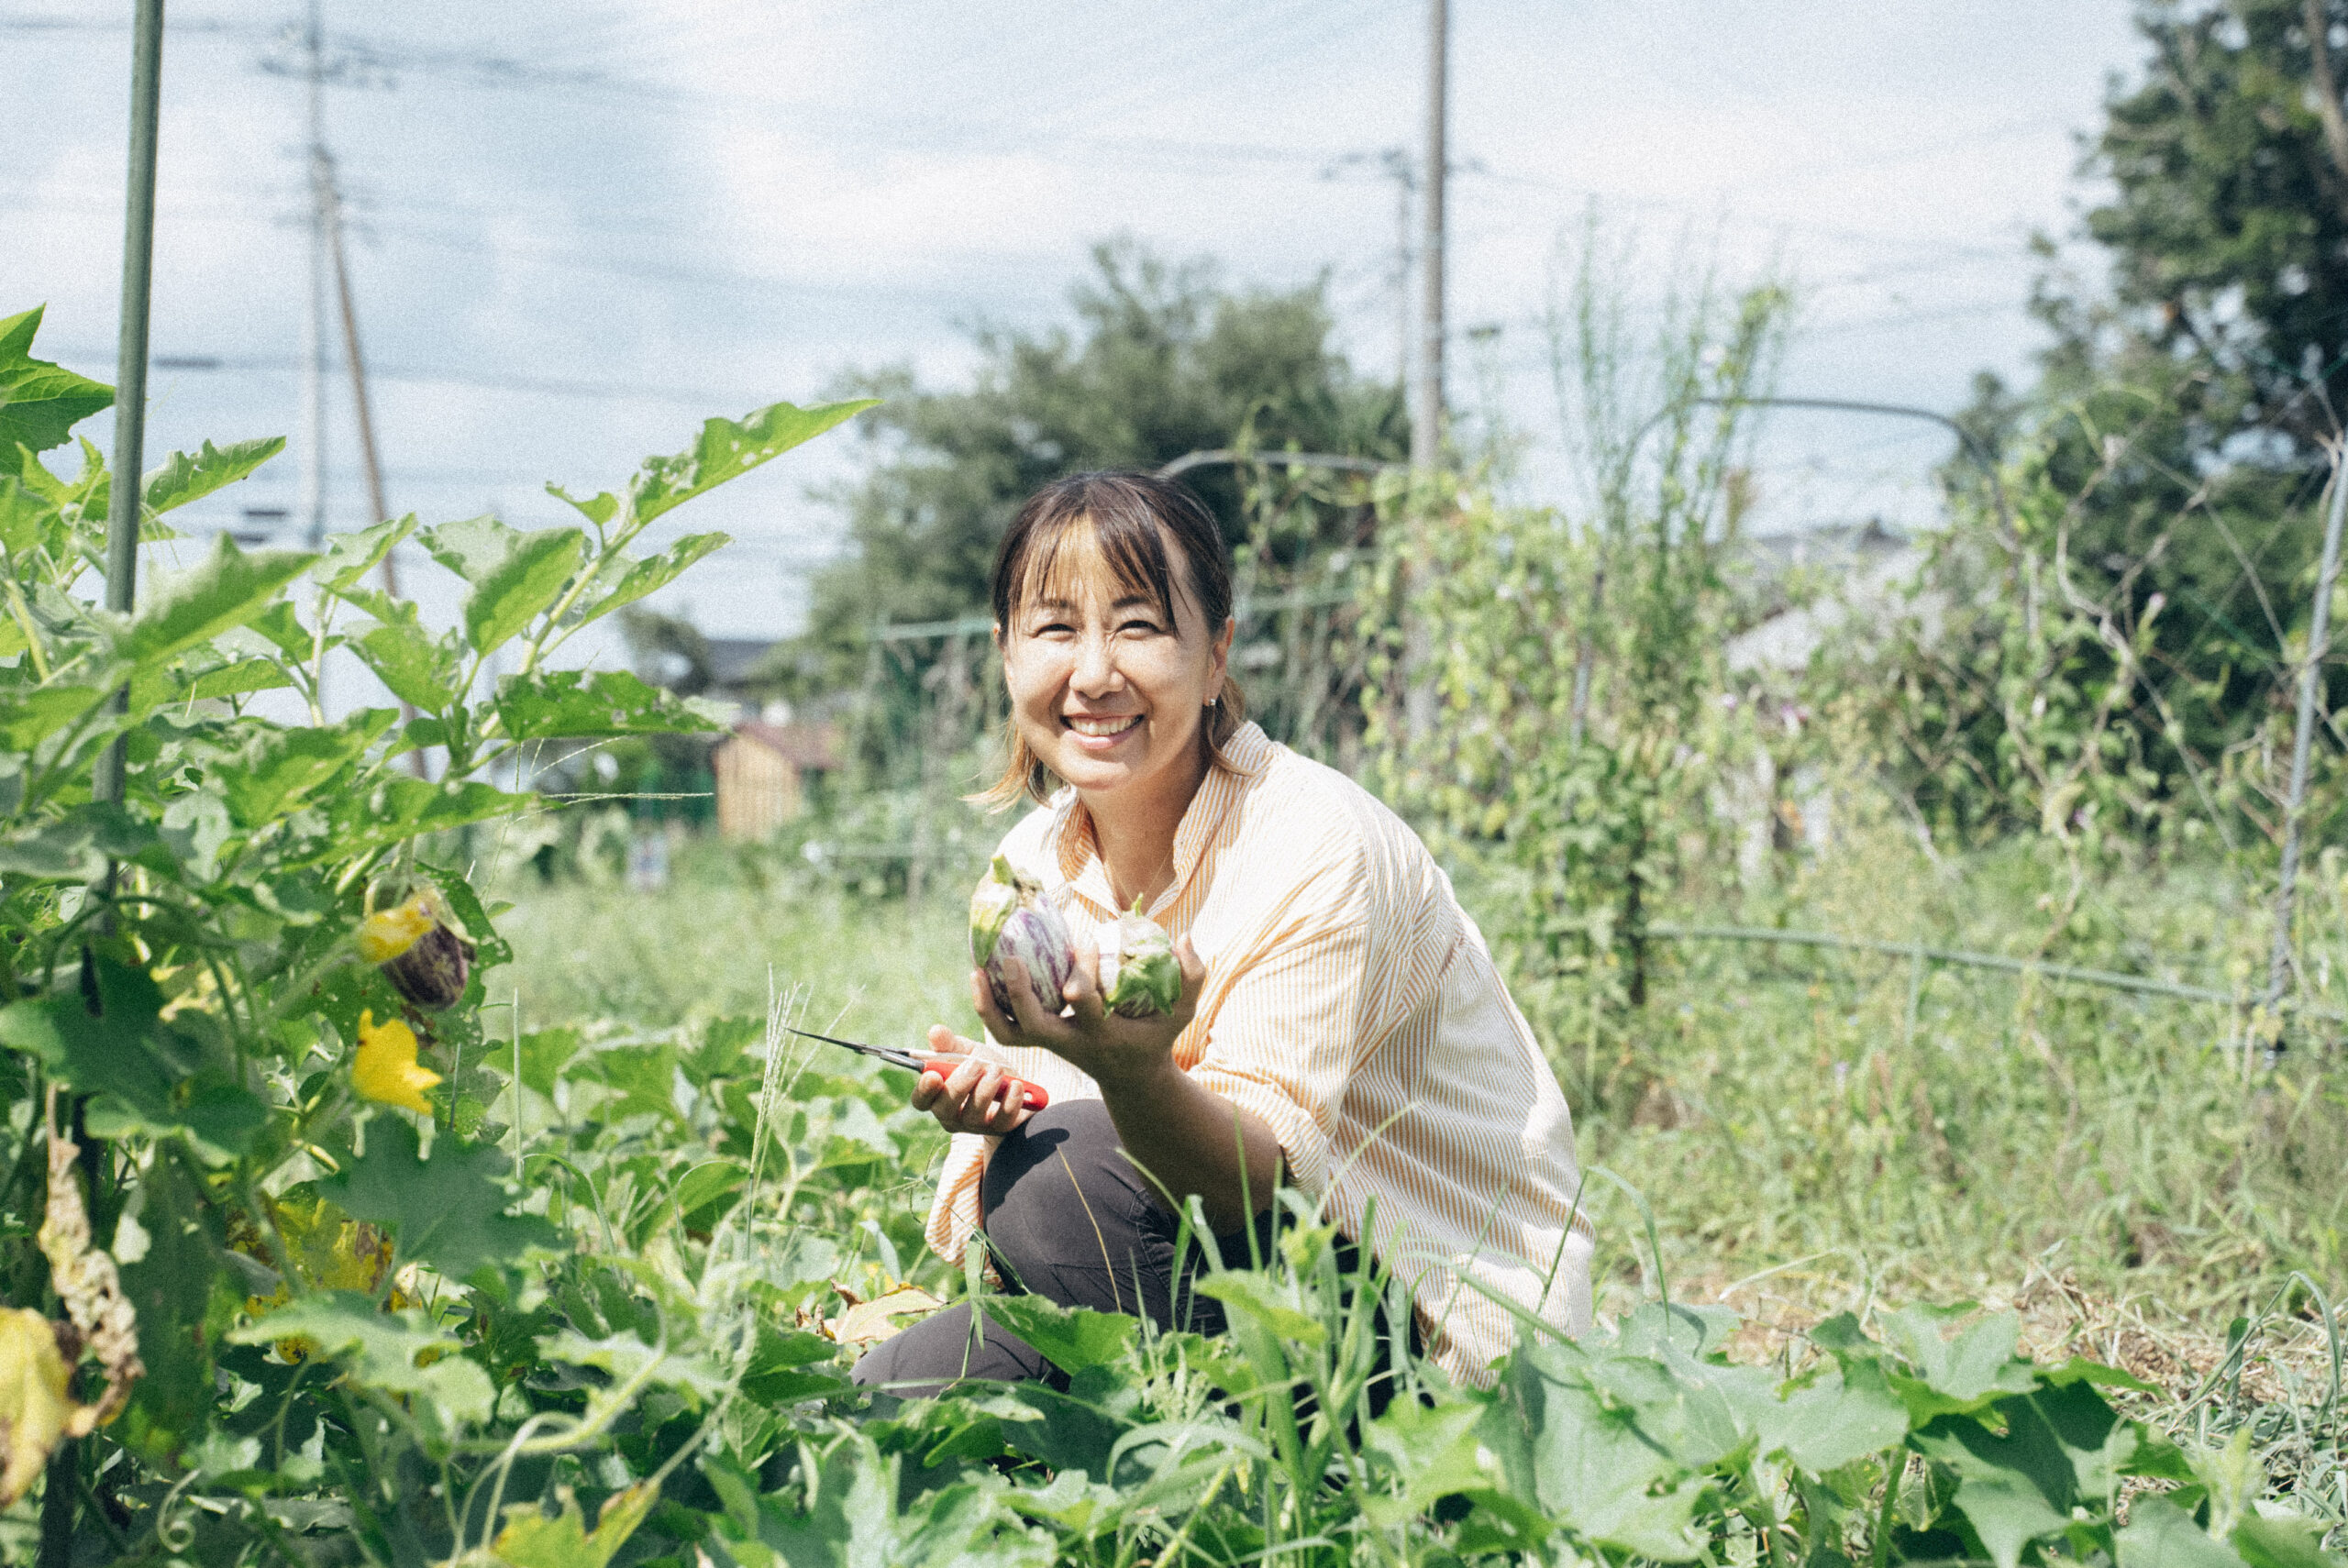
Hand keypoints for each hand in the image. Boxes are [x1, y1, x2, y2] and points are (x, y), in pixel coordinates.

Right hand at [909, 1026, 1036, 1136]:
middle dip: (959, 1085)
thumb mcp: (966, 1051)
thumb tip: (935, 1032)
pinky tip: (1016, 1085)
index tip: (933, 1075)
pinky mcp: (1000, 1128)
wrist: (1016, 1084)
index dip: (924, 1090)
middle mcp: (952, 1115)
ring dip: (986, 1088)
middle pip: (945, 1108)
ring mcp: (975, 1125)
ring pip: (974, 1114)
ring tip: (998, 1069)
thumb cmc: (982, 1067)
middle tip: (975, 1065)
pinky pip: (1002, 1120)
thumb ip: (950, 1043)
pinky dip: (1010, 1101)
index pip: (921, 1099)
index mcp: (937, 1095)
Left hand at [974, 935, 1205, 1092]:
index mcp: (1101, 1034)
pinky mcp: (1039, 1041)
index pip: (1086, 1004)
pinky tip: (980, 974)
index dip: (1084, 973)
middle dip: (1020, 994)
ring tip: (978, 968)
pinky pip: (1005, 1028)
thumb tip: (1186, 938)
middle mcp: (1070, 1041)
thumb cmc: (1155, 1038)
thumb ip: (1192, 977)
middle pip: (1034, 1025)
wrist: (1131, 1078)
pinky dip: (989, 1006)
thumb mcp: (1181, 1013)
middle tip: (1013, 958)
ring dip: (989, 1005)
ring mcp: (1050, 1044)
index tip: (1088, 940)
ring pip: (1009, 1033)